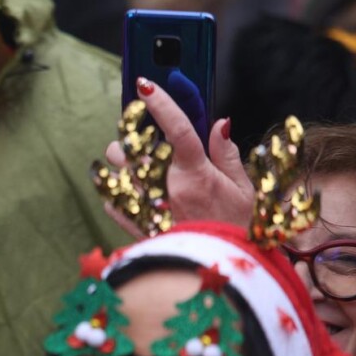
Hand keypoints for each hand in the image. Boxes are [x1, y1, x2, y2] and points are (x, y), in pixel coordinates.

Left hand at [103, 77, 252, 234]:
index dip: (160, 103)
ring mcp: (146, 206)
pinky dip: (116, 191)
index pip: (177, 129)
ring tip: (137, 167)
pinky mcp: (134, 226)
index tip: (145, 85)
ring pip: (114, 171)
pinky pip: (111, 199)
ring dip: (121, 163)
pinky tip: (132, 192)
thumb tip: (219, 123)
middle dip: (131, 139)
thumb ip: (227, 154)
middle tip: (142, 139)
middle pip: (129, 149)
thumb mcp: (243, 189)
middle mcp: (165, 187)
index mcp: (195, 174)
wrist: (220, 269)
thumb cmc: (235, 228)